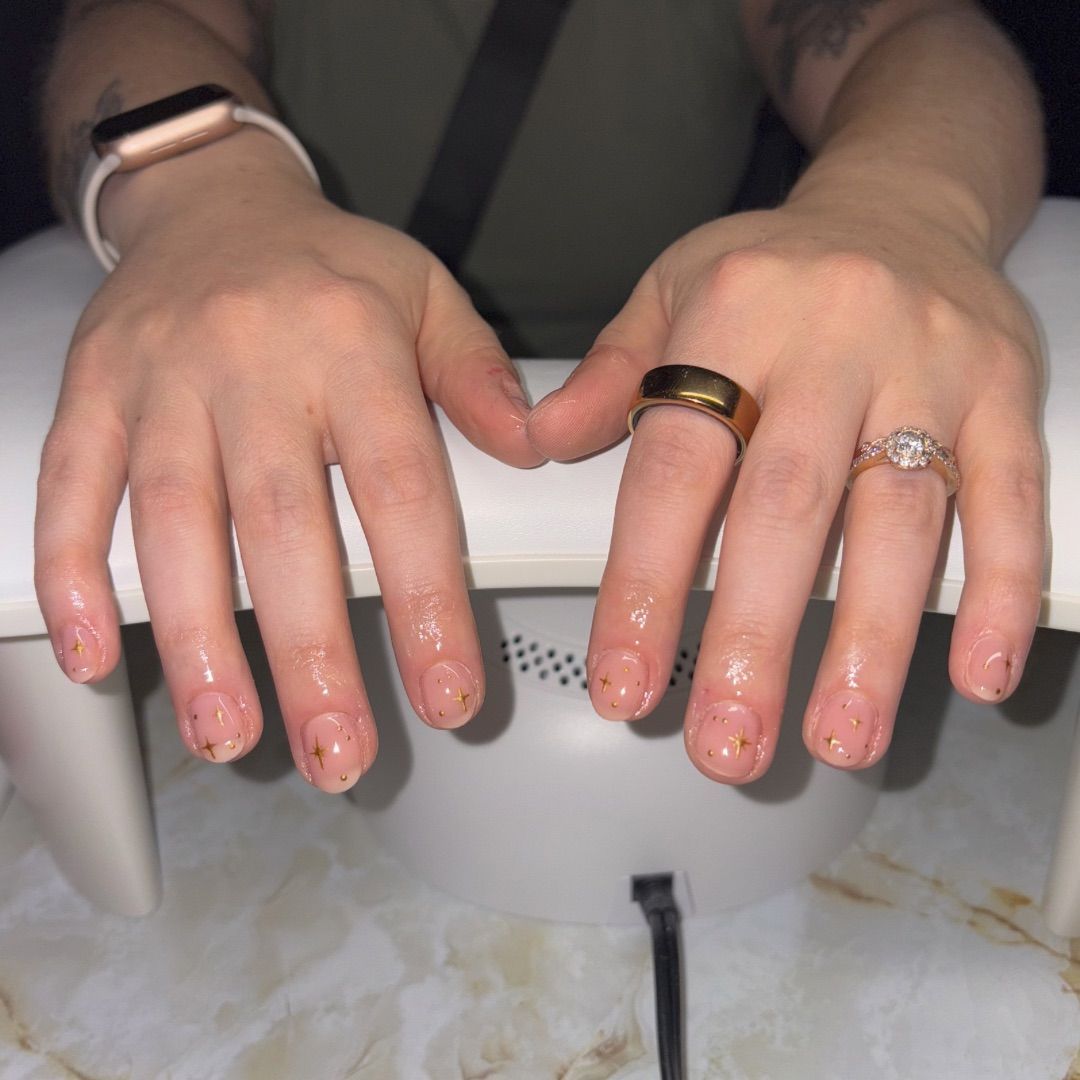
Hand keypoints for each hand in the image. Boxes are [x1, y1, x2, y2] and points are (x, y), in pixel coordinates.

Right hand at [35, 136, 541, 791]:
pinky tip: (95, 652)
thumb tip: (534, 449)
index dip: (425, 600)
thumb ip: (479, 374)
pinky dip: (74, 572)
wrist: (213, 199)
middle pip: (283, 527)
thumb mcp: (426, 293)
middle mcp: (254, 363)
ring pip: (174, 522)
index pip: (400, 490)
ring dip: (197, 640)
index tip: (446, 694)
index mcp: (352, 345)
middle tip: (339, 752)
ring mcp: (163, 379)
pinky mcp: (94, 389)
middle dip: (310, 653)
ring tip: (228, 733)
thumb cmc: (329, 266)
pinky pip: (72, 484)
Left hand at [526, 201, 1043, 781]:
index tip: (625, 685)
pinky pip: (1008, 496)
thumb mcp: (672, 289)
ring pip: (898, 517)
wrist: (905, 196)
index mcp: (732, 316)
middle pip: (784, 508)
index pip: (673, 470)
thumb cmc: (775, 266)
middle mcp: (832, 340)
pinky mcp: (1005, 392)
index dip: (643, 586)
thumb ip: (611, 372)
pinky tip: (974, 674)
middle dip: (752, 638)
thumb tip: (539, 439)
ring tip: (839, 738)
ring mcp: (928, 367)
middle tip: (728, 744)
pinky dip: (995, 590)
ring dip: (869, 641)